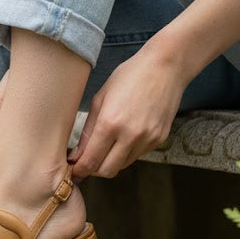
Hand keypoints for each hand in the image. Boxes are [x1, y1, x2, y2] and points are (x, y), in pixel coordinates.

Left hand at [69, 46, 186, 178]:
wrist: (165, 67)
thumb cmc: (129, 77)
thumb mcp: (100, 99)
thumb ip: (88, 131)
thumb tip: (76, 156)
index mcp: (110, 123)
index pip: (90, 161)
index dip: (80, 170)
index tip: (74, 169)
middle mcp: (130, 135)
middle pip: (107, 171)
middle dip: (94, 169)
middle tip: (88, 160)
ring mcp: (147, 139)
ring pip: (123, 165)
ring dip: (111, 160)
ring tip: (107, 144)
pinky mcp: (159, 140)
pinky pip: (137, 155)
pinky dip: (127, 152)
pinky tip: (126, 134)